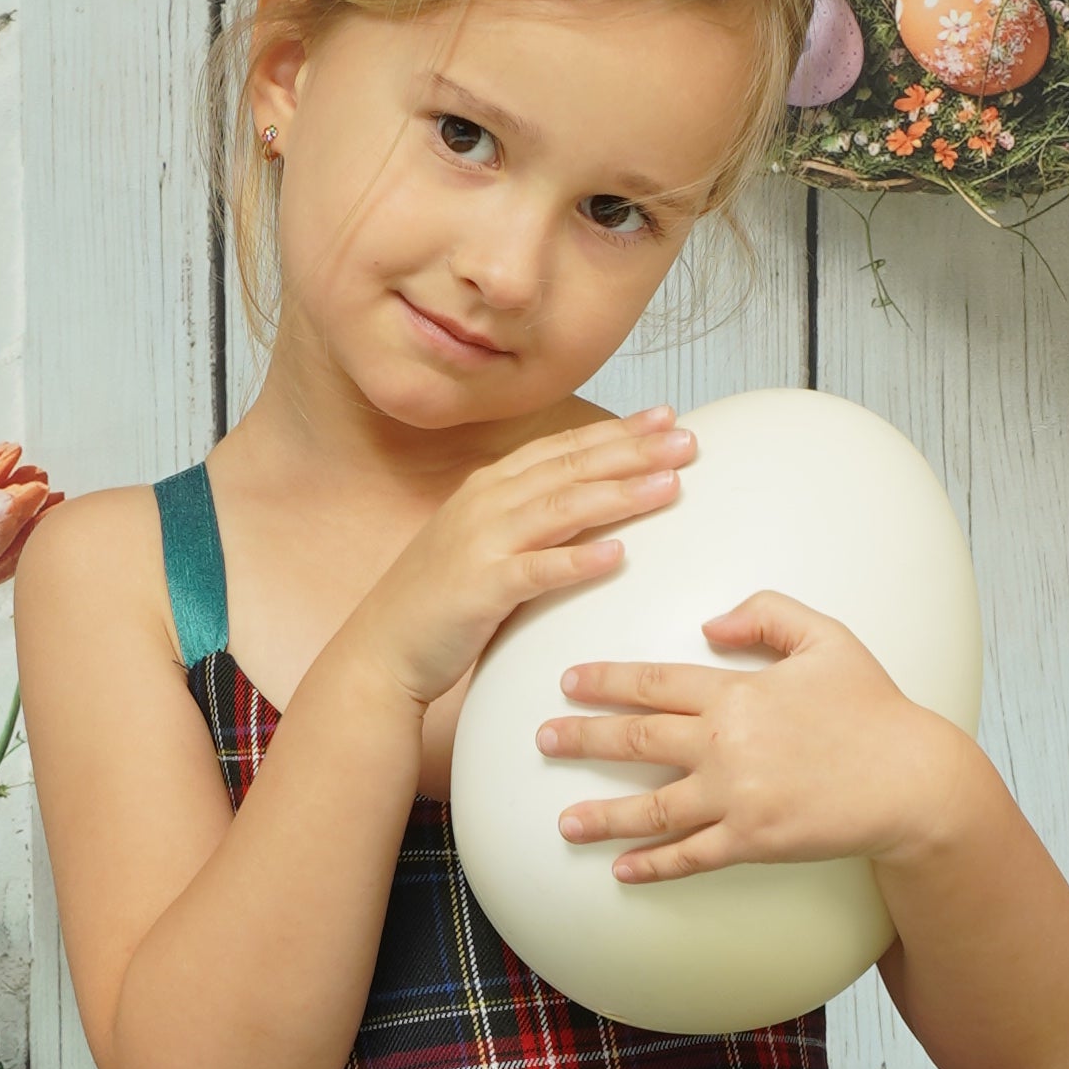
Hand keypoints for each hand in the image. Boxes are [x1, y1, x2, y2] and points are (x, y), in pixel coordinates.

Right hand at [340, 415, 693, 713]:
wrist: (381, 648)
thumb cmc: (442, 600)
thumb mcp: (487, 542)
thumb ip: (532, 519)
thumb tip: (591, 506)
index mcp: (491, 487)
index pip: (564, 448)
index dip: (617, 432)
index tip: (666, 419)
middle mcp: (486, 503)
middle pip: (570, 467)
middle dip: (631, 451)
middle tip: (687, 440)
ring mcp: (481, 543)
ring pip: (560, 509)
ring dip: (616, 493)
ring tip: (668, 484)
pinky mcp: (479, 589)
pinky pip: (535, 571)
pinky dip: (575, 560)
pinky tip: (615, 554)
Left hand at [542, 594, 966, 880]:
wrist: (912, 781)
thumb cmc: (873, 708)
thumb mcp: (828, 638)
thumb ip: (767, 613)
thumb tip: (711, 622)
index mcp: (738, 692)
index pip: (653, 682)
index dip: (606, 681)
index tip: (569, 683)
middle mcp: (726, 745)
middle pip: (636, 740)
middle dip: (582, 739)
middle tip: (544, 740)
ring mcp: (735, 798)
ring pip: (651, 809)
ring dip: (603, 816)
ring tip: (566, 823)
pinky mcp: (752, 842)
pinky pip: (690, 856)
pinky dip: (653, 866)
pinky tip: (623, 870)